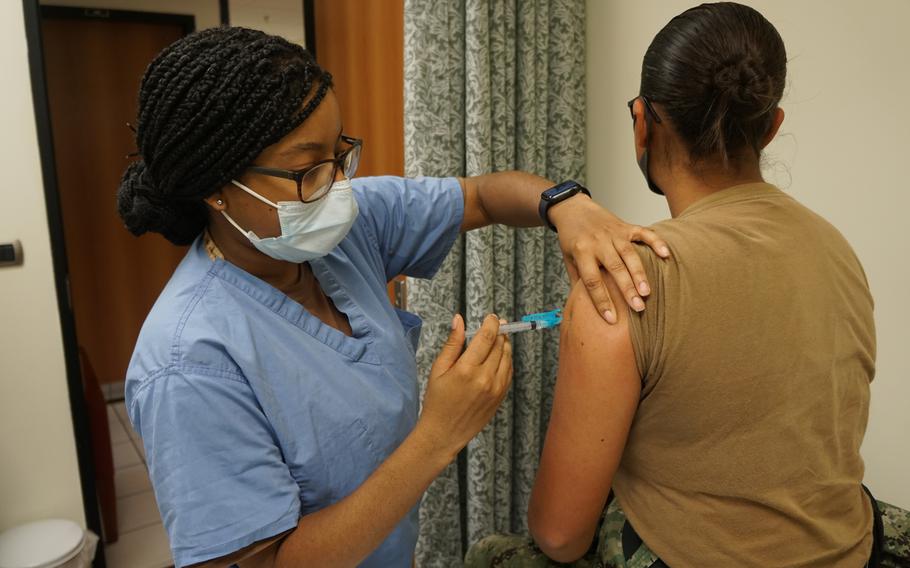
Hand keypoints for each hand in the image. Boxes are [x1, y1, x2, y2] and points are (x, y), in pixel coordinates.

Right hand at [416, 314, 512, 460]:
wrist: (444, 433)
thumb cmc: (437, 401)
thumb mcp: (439, 370)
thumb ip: (452, 343)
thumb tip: (459, 319)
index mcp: (466, 369)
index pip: (486, 337)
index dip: (491, 323)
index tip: (492, 316)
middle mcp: (485, 378)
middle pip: (499, 345)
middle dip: (499, 332)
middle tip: (496, 324)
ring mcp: (496, 388)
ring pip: (507, 357)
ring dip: (504, 345)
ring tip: (497, 339)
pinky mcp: (500, 396)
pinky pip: (509, 371)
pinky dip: (506, 360)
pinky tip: (498, 357)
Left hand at [549, 195, 669, 323]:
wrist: (573, 208)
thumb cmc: (571, 237)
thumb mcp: (568, 259)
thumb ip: (577, 280)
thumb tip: (581, 307)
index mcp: (581, 252)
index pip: (592, 281)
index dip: (601, 301)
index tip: (611, 319)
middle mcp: (598, 242)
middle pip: (614, 268)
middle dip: (627, 289)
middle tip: (638, 308)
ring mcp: (613, 233)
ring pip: (629, 254)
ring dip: (639, 273)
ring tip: (647, 292)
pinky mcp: (625, 226)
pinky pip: (643, 233)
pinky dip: (655, 242)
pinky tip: (665, 255)